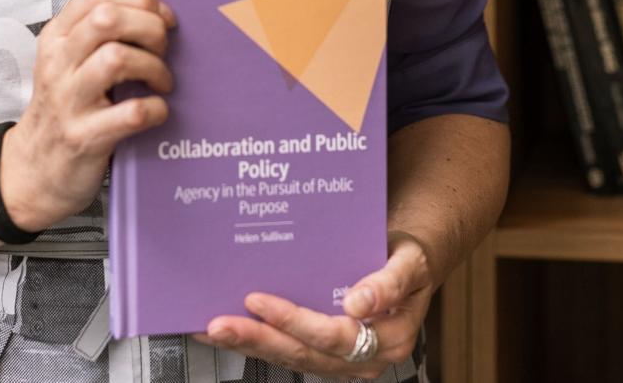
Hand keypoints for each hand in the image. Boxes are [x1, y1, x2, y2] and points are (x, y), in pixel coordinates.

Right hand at [0, 0, 176, 233]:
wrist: (32, 172)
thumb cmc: (63, 110)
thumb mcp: (67, 64)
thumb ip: (97, 36)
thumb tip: (156, 14)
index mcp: (56, 39)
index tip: (162, 16)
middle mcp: (57, 64)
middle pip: (107, 18)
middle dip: (149, 27)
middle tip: (164, 48)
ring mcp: (68, 101)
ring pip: (117, 58)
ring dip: (154, 67)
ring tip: (162, 82)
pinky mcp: (83, 137)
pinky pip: (131, 112)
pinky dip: (155, 109)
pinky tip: (156, 111)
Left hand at [191, 231, 434, 379]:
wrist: (410, 266)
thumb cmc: (408, 260)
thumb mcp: (410, 264)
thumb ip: (389, 283)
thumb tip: (359, 304)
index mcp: (387, 339)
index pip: (333, 335)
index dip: (293, 320)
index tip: (258, 300)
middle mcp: (362, 359)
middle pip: (303, 352)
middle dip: (257, 339)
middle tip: (218, 324)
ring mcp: (340, 361)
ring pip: (289, 357)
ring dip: (248, 344)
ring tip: (212, 329)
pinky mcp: (322, 355)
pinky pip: (286, 351)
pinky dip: (254, 342)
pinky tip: (225, 331)